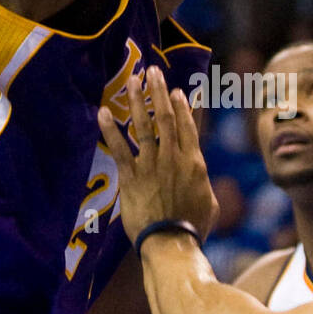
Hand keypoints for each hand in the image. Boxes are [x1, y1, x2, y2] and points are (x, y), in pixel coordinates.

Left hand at [97, 65, 219, 242]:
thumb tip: (201, 178)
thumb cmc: (193, 227)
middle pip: (166, 117)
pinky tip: (102, 113)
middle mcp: (173, 157)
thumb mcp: (209, 202)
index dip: (181, 106)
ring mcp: (152, 165)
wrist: (172, 242)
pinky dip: (110, 130)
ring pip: (144, 125)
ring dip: (138, 100)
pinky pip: (120, 148)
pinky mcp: (132, 176)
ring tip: (133, 80)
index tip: (176, 90)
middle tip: (152, 71)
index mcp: (194, 162)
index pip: (187, 126)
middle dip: (159, 91)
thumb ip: (203, 184)